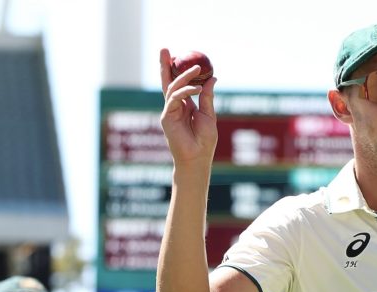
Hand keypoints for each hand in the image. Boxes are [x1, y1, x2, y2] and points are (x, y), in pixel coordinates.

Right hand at [159, 48, 218, 165]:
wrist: (198, 157)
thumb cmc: (204, 140)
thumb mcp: (208, 114)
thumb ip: (207, 97)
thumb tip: (212, 78)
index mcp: (185, 105)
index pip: (178, 84)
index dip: (177, 70)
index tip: (179, 55)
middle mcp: (175, 106)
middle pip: (167, 82)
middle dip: (164, 65)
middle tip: (164, 49)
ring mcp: (169, 111)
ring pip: (172, 88)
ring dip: (183, 77)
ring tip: (197, 69)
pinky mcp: (166, 117)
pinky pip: (174, 99)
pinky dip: (185, 91)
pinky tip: (196, 88)